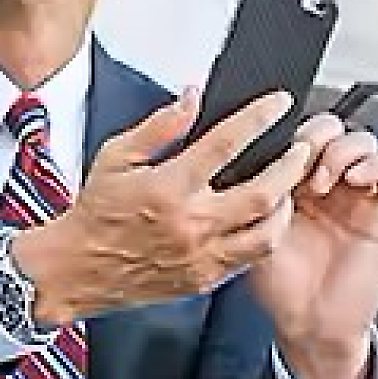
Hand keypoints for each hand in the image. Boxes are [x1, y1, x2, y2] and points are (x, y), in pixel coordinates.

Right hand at [12, 88, 317, 324]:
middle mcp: (190, 224)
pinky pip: (249, 260)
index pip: (226, 144)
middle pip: (263, 192)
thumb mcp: (115, 157)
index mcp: (168, 188)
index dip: (258, 118)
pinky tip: (264, 220)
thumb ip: (159, 127)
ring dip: (286, 206)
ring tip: (289, 187)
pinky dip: (264, 236)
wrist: (76, 270)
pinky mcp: (203, 280)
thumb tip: (192, 99)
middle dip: (291, 166)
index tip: (278, 103)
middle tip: (301, 149)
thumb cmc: (95, 214)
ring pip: (267, 233)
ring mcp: (200, 256)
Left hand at [244, 112, 377, 378]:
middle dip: (317, 134)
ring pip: (363, 142)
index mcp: (292, 185)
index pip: (298, 136)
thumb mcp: (254, 233)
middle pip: (332, 129)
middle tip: (300, 156)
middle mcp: (326, 185)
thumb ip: (256, 195)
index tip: (274, 145)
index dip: (290, 132)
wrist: (311, 325)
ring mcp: (357, 196)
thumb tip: (251, 158)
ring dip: (343, 150)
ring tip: (323, 178)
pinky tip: (356, 180)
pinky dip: (377, 164)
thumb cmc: (281, 287)